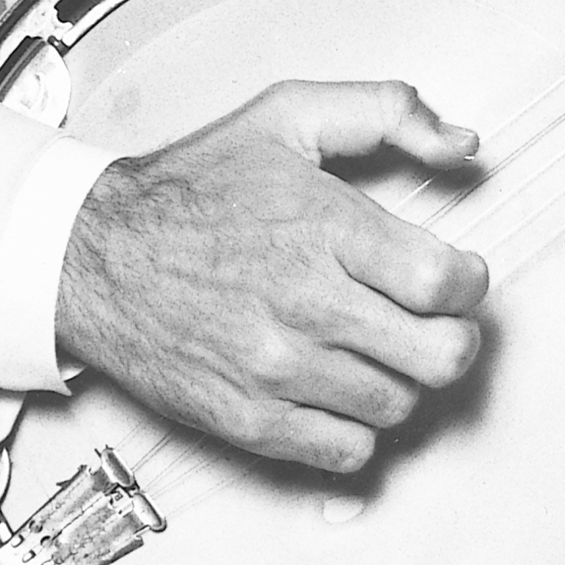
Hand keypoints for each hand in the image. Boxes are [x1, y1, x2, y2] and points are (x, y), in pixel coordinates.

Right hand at [54, 80, 489, 470]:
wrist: (95, 256)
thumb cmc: (194, 188)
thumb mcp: (290, 116)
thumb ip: (388, 112)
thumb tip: (464, 143)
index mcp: (325, 229)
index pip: (446, 283)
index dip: (469, 282)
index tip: (457, 276)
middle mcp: (306, 304)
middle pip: (440, 356)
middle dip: (454, 336)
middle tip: (434, 321)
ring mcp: (278, 370)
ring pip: (399, 405)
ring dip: (402, 378)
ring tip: (376, 347)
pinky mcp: (250, 421)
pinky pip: (347, 452)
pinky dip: (358, 427)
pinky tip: (341, 387)